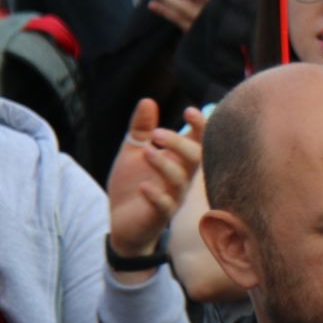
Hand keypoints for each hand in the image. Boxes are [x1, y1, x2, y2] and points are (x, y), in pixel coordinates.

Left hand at [106, 100, 204, 258]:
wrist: (122, 222)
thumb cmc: (133, 183)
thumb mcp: (133, 150)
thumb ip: (142, 128)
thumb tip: (148, 101)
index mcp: (179, 159)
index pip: (199, 140)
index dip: (200, 126)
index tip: (189, 111)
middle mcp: (182, 177)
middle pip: (195, 158)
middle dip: (179, 143)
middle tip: (157, 134)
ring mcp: (173, 197)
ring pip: (180, 180)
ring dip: (165, 165)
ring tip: (147, 152)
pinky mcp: (159, 216)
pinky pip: (164, 206)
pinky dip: (155, 196)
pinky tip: (143, 187)